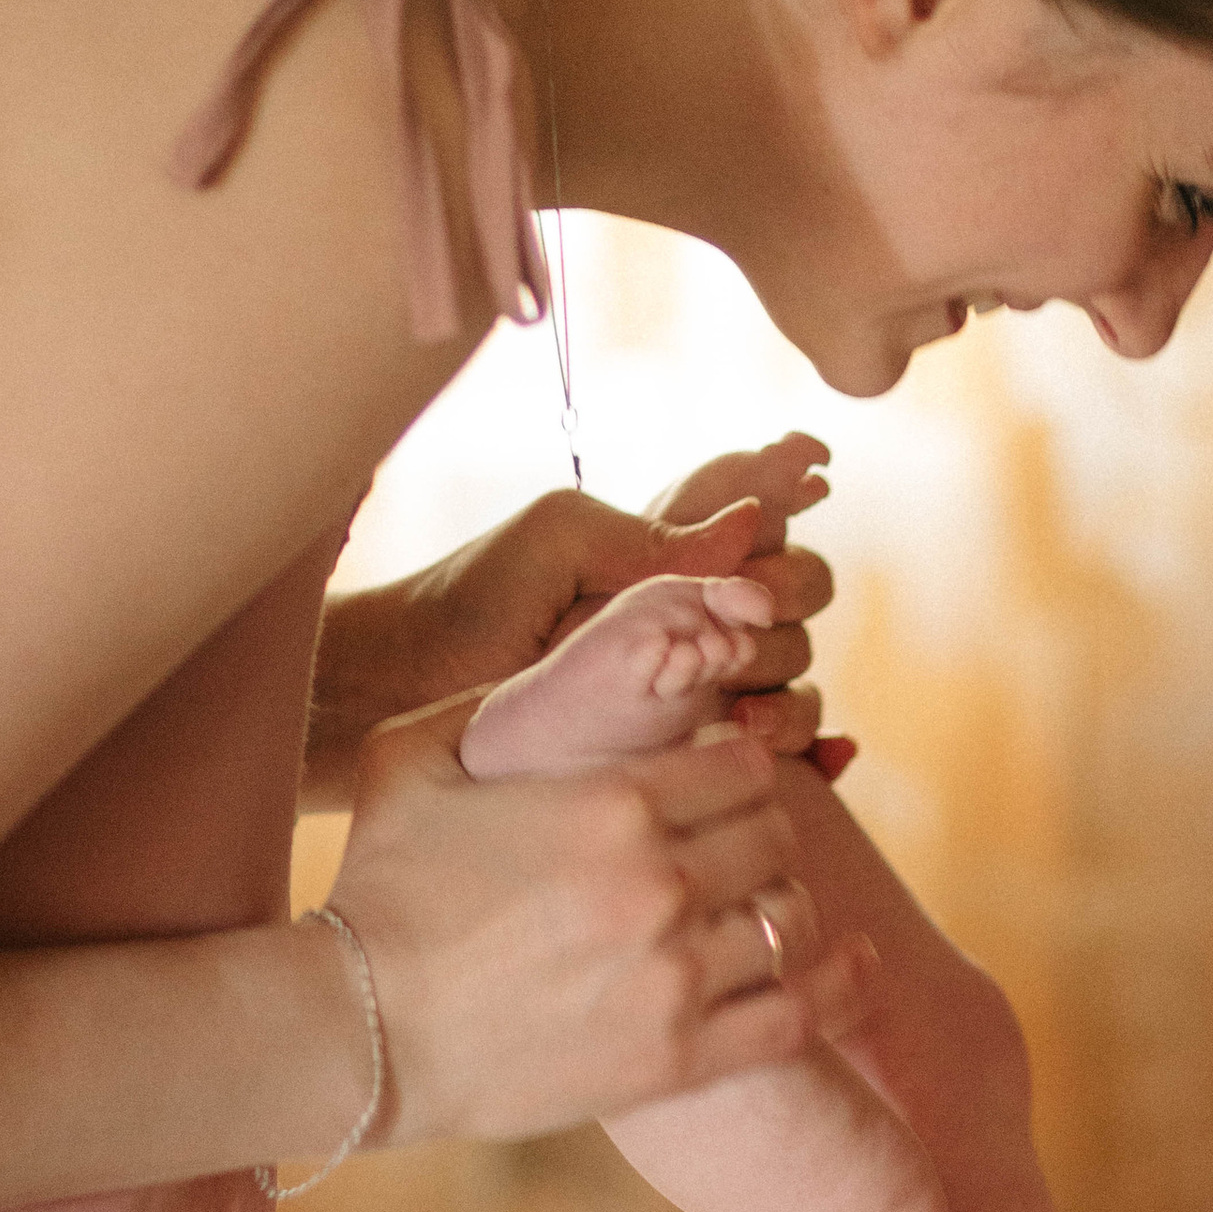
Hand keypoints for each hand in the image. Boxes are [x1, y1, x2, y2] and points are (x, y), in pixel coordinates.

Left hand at [307, 435, 836, 797]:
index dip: (789, 477)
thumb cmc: (461, 607)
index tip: (813, 459)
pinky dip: (810, 749)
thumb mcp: (551, 542)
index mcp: (655, 547)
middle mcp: (688, 612)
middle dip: (789, 587)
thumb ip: (652, 533)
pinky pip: (779, 750)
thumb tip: (752, 527)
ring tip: (740, 693)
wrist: (399, 702)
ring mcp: (694, 685)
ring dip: (785, 667)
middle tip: (748, 603)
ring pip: (795, 665)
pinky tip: (797, 749)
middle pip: (795, 585)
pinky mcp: (687, 752)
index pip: (750, 501)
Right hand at [326, 701, 873, 1142]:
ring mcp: (674, 976)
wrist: (352, 1036)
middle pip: (776, 837)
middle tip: (740, 854)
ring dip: (787, 910)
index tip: (722, 788)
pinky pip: (800, 1014)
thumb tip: (547, 672)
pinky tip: (847, 967)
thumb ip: (489, 703)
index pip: (743, 764)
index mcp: (610, 801)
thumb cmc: (374, 894)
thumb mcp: (411, 762)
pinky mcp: (676, 1059)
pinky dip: (838, 987)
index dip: (740, 772)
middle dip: (762, 837)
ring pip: (793, 920)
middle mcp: (657, 883)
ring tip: (765, 913)